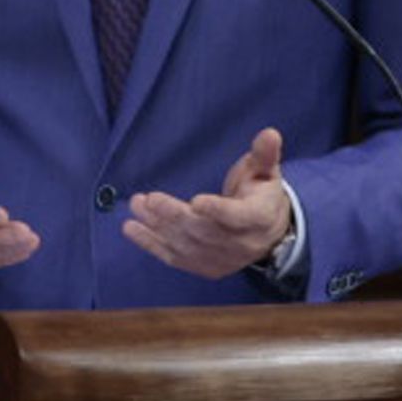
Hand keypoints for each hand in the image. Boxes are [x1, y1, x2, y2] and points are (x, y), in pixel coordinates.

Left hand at [124, 127, 292, 279]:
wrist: (268, 233)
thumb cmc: (261, 194)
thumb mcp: (267, 171)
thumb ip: (265, 153)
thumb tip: (270, 133)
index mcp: (258, 218)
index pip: (236, 217)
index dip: (216, 211)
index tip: (195, 202)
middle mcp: (240, 244)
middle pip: (204, 232)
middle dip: (174, 215)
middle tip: (149, 199)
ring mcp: (220, 259)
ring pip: (185, 245)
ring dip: (157, 226)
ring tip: (136, 205)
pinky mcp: (203, 267)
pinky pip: (174, 258)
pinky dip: (151, 244)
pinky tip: (131, 229)